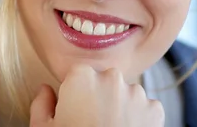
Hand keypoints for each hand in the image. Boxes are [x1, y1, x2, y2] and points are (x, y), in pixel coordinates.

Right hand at [30, 65, 163, 125]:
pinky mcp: (155, 111)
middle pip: (103, 81)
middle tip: (91, 122)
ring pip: (125, 94)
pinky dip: (139, 119)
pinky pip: (145, 109)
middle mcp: (111, 77)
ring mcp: (136, 93)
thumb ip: (41, 103)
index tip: (73, 110)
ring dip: (119, 106)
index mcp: (81, 76)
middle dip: (99, 96)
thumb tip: (45, 90)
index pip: (77, 75)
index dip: (75, 93)